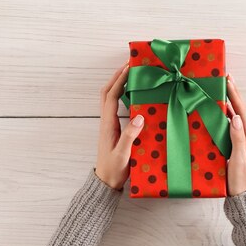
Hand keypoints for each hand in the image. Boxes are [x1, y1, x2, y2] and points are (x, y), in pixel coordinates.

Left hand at [95, 62, 144, 189]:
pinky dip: (121, 94)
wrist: (106, 181)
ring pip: (109, 98)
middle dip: (117, 76)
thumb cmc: (114, 169)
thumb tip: (139, 116)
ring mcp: (108, 124)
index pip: (112, 96)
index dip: (120, 80)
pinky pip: (115, 106)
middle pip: (107, 92)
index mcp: (108, 124)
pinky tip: (132, 94)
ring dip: (118, 83)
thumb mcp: (124, 154)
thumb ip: (130, 136)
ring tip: (131, 74)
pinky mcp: (113, 128)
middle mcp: (106, 121)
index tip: (129, 67)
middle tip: (129, 64)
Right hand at [226, 73, 245, 195]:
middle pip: (240, 112)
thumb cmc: (242, 183)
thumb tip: (236, 118)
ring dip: (228, 105)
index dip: (235, 95)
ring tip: (218, 92)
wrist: (245, 201)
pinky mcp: (236, 149)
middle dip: (232, 95)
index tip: (228, 80)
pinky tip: (216, 115)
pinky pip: (230, 129)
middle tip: (223, 80)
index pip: (243, 112)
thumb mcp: (239, 162)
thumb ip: (238, 140)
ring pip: (235, 119)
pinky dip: (224, 119)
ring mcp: (242, 144)